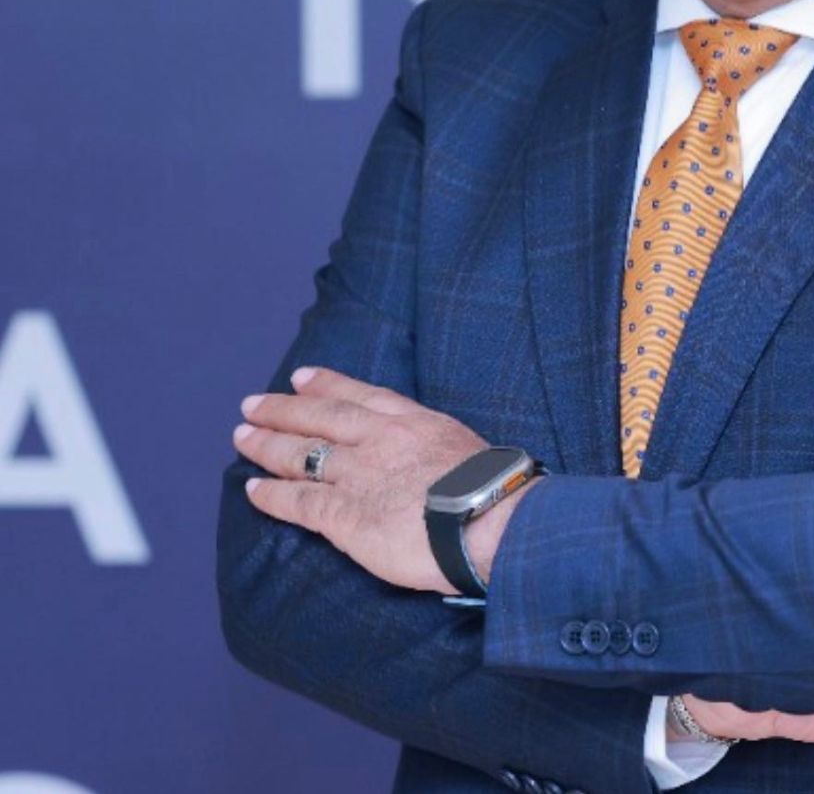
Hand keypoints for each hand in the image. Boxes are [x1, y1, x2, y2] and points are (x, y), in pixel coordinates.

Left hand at [233, 366, 532, 592]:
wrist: (488, 517)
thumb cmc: (491, 488)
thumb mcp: (463, 447)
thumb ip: (435, 448)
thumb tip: (434, 459)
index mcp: (411, 421)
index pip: (360, 396)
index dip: (327, 385)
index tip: (302, 377)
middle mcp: (378, 439)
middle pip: (321, 418)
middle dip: (284, 409)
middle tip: (252, 403)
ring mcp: (359, 474)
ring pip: (302, 454)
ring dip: (269, 444)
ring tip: (242, 436)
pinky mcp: (346, 514)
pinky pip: (300, 501)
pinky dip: (273, 494)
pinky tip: (253, 490)